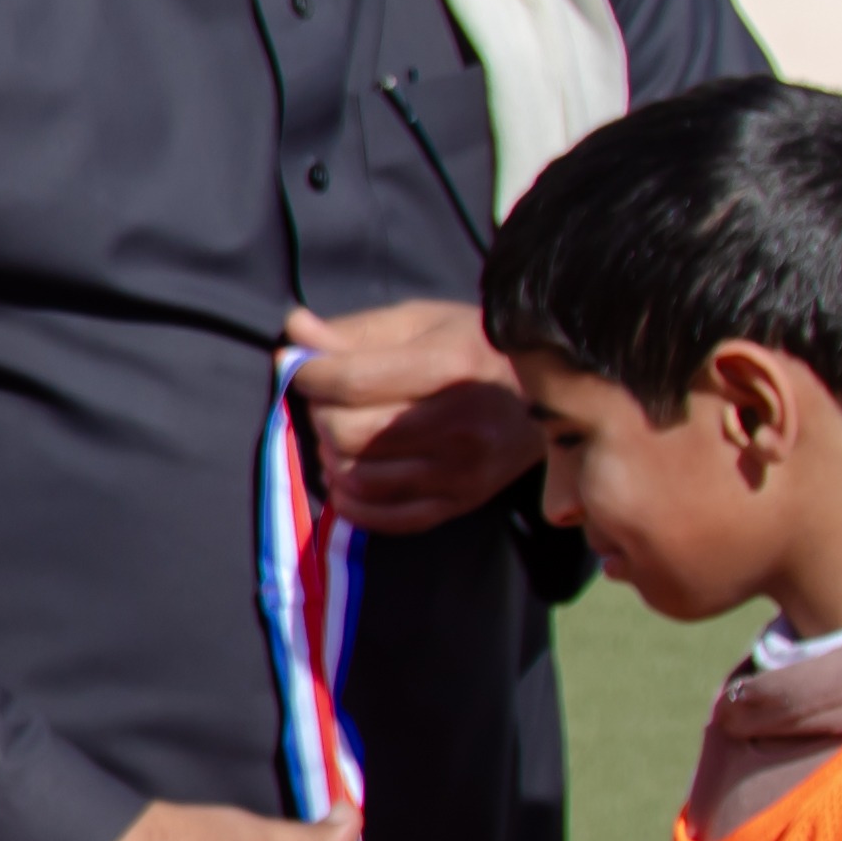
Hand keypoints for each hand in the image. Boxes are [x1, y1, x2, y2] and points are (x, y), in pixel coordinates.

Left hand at [285, 297, 541, 533]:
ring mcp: (461, 471)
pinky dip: (350, 499)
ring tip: (341, 434)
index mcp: (449, 367)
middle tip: (328, 401)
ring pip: (356, 476)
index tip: (300, 366)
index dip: (308, 373)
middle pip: (347, 432)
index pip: (350, 381)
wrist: (546, 398)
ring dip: (331, 455)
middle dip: (320, 413)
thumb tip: (295, 331)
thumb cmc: (474, 349)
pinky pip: (383, 517)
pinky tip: (348, 474)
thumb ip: (355, 332)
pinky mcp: (460, 503)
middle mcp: (459, 424)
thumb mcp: (420, 323)